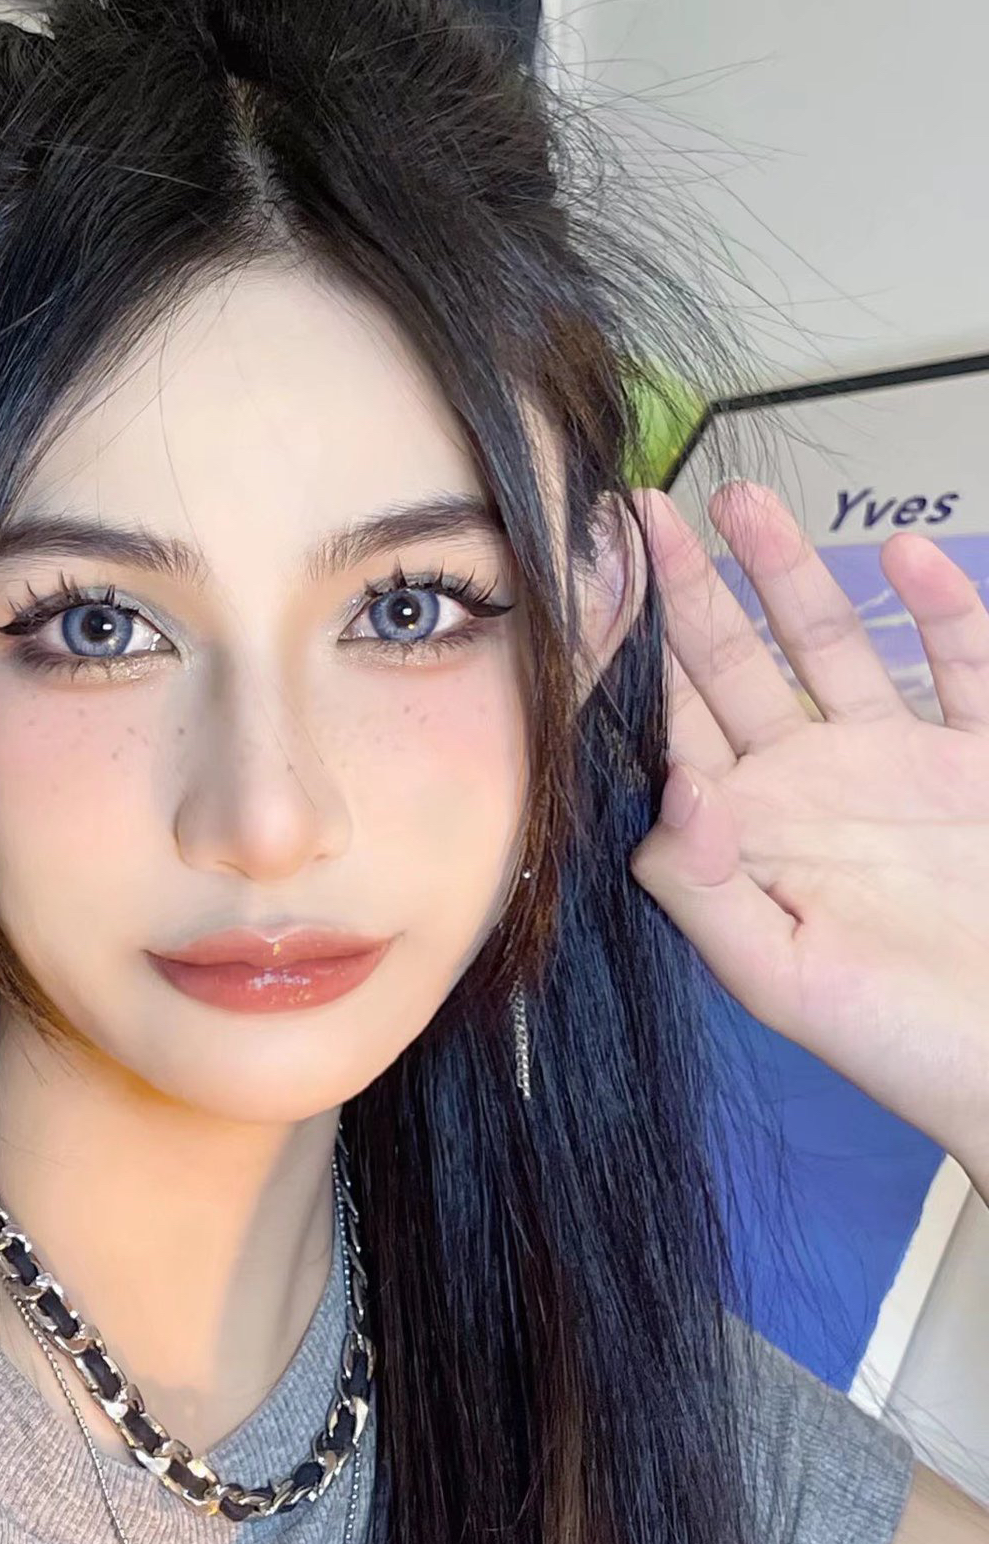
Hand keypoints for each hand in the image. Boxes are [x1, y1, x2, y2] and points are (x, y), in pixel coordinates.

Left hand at [626, 480, 988, 1194]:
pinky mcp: (983, 756)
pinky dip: (940, 607)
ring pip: (836, 641)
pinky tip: (905, 552)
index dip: (638, 654)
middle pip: (741, 662)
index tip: (594, 582)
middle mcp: (820, 780)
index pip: (680, 724)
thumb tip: (673, 787)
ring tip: (745, 500)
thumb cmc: (906, 1043)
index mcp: (758, 830)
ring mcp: (905, 760)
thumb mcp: (782, 979)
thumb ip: (708, 888)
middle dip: (695, 587)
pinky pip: (963, 662)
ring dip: (792, 570)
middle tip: (646, 510)